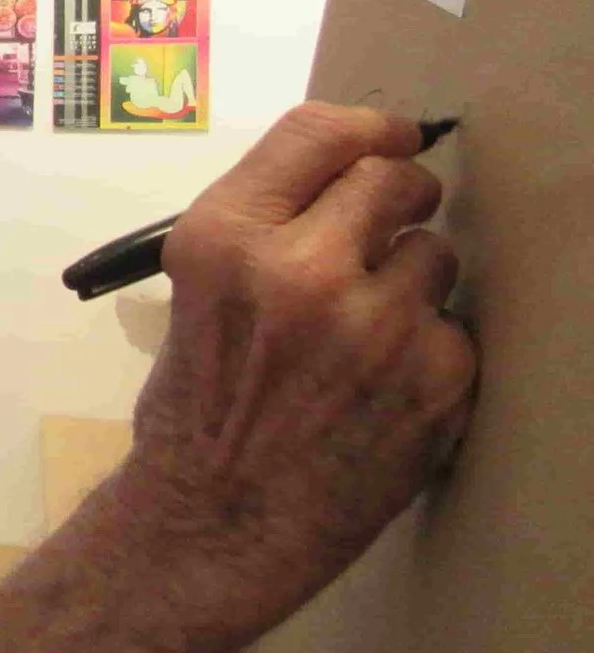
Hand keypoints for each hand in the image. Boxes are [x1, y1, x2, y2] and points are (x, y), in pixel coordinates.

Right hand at [109, 103, 476, 650]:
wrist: (211, 523)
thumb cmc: (197, 406)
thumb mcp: (198, 291)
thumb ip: (266, 226)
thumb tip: (356, 166)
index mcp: (224, 237)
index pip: (321, 131)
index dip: (368, 129)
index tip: (389, 139)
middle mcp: (298, 268)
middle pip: (395, 179)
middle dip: (397, 203)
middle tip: (381, 240)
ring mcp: (374, 325)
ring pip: (436, 255)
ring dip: (412, 286)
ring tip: (364, 338)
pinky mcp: (433, 378)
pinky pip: (455, 330)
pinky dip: (428, 355)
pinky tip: (381, 390)